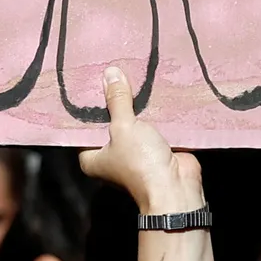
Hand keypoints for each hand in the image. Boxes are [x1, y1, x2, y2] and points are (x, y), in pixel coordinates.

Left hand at [79, 66, 203, 217]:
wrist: (176, 188)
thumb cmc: (140, 163)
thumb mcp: (123, 127)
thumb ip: (117, 101)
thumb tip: (110, 74)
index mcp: (92, 158)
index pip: (84, 126)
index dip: (88, 105)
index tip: (91, 80)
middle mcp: (111, 157)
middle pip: (110, 122)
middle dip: (115, 101)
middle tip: (115, 72)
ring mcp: (135, 154)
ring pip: (133, 124)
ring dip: (137, 106)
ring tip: (134, 75)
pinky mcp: (156, 150)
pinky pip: (153, 127)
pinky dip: (155, 113)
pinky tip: (155, 91)